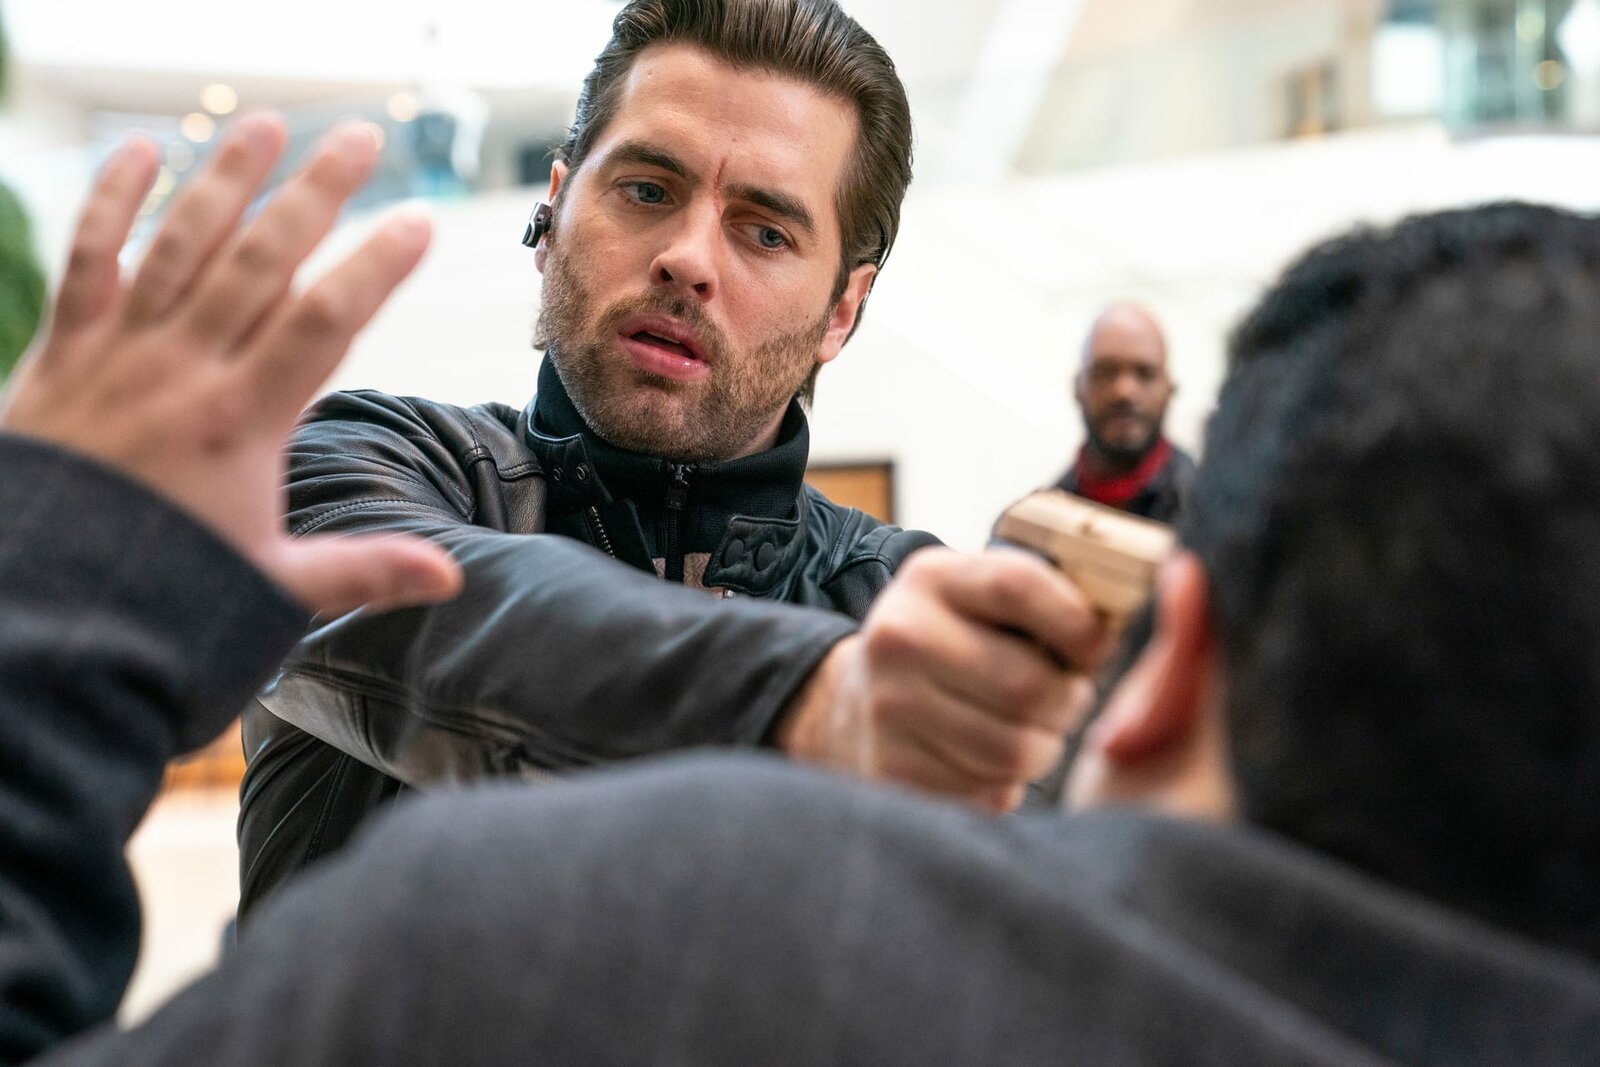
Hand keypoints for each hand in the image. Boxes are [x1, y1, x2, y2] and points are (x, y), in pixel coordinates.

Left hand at [0, 114, 460, 616]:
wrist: (36, 604)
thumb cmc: (157, 591)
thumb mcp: (268, 588)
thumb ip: (362, 571)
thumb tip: (450, 576)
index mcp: (242, 420)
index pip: (324, 321)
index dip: (375, 267)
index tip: (419, 223)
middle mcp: (184, 368)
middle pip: (260, 259)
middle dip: (316, 192)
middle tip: (361, 136)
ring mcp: (120, 350)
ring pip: (182, 243)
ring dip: (227, 179)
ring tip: (268, 123)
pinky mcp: (63, 350)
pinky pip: (88, 258)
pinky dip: (111, 202)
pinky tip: (141, 152)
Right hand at [778, 547, 1111, 811]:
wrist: (856, 703)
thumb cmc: (950, 645)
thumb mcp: (978, 595)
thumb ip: (1046, 594)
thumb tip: (1142, 604)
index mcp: (931, 579)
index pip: (1020, 586)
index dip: (1078, 623)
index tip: (1096, 648)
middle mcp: (900, 637)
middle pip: (1028, 684)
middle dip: (1067, 701)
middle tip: (1064, 699)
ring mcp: (889, 708)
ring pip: (1015, 750)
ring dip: (1042, 748)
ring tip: (1028, 730)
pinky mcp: (891, 770)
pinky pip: (987, 793)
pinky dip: (1004, 784)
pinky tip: (986, 760)